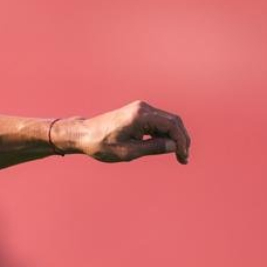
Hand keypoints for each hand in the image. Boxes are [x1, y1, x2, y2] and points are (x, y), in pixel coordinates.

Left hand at [70, 100, 190, 163]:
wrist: (82, 134)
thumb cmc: (101, 144)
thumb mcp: (128, 152)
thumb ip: (153, 148)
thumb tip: (174, 146)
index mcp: (141, 116)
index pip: (172, 126)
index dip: (181, 142)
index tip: (183, 158)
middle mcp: (143, 108)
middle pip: (173, 121)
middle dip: (181, 139)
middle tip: (183, 158)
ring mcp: (140, 109)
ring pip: (167, 122)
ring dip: (174, 137)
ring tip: (178, 155)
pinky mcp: (137, 114)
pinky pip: (157, 123)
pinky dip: (164, 134)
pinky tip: (165, 147)